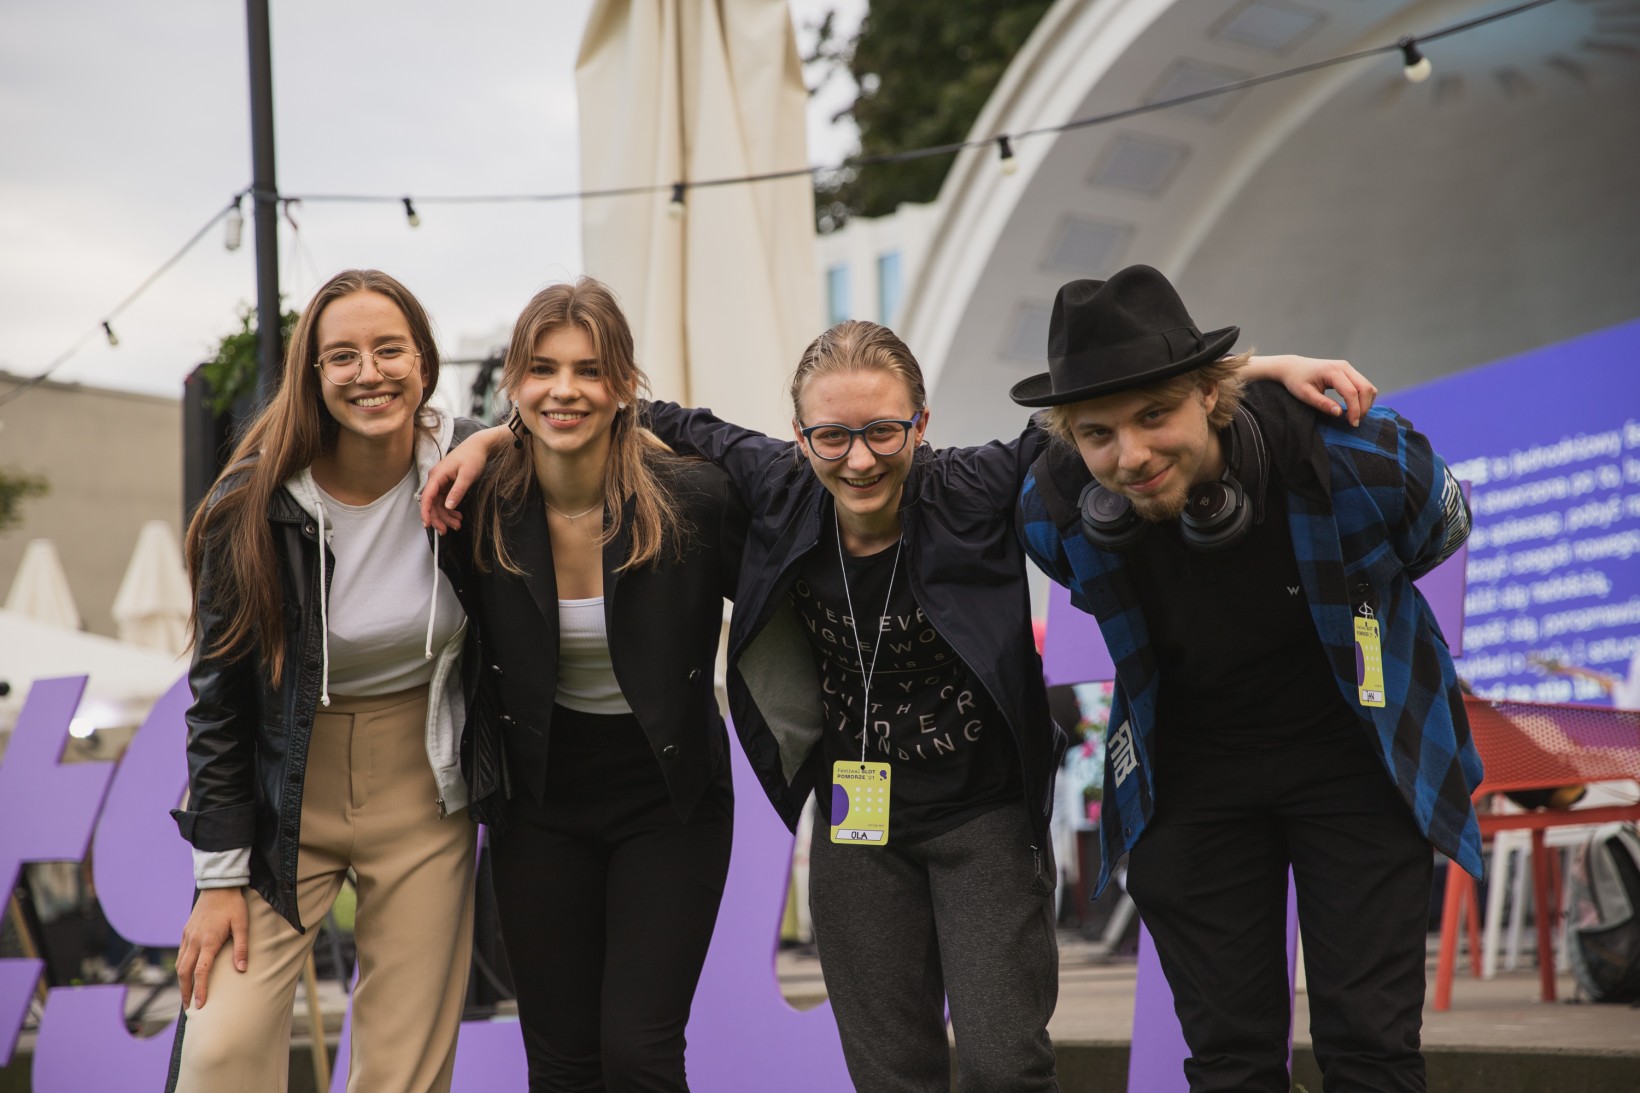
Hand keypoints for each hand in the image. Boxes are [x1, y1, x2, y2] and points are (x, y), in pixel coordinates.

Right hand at [177, 886, 248, 1008]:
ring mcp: (188, 936)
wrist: (219, 886)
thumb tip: (241, 969)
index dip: (200, 990)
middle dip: (185, 991)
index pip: (201, 972)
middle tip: (189, 1007)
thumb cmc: (234, 905)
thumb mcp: (242, 924)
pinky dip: (181, 967)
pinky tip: (186, 973)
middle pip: (184, 972)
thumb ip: (241, 947)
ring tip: (186, 994)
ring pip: (180, 964)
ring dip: (182, 981)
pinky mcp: (186, 931)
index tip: (200, 1005)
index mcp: (208, 941)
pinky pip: (181, 953)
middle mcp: (194, 941)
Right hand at [421, 425, 509, 531]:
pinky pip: (445, 500)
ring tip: (457, 525)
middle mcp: (436, 479)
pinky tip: (458, 516)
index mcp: (437, 475)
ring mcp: (440, 482)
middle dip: (439, 518)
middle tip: (448, 530)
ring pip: (439, 503)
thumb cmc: (473, 458)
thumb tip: (448, 506)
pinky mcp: (446, 483)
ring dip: (446, 516)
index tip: (428, 525)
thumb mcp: (467, 475)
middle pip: (432, 503)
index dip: (426, 512)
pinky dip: (450, 509)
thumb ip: (457, 491)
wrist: (479, 446)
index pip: (427, 497)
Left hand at [1246, 354, 1377, 426]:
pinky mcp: (1349, 371)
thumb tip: (1339, 414)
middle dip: (1364, 407)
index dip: (1354, 410)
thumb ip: (1322, 404)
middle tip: (1354, 422)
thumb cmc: (1296, 381)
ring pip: (1368, 386)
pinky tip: (1354, 407)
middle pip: (1365, 388)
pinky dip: (1364, 397)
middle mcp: (1344, 366)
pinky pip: (1364, 385)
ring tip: (1354, 416)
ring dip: (1366, 403)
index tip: (1352, 424)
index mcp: (1332, 371)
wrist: (1292, 367)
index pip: (1351, 392)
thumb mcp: (1305, 395)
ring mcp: (1348, 367)